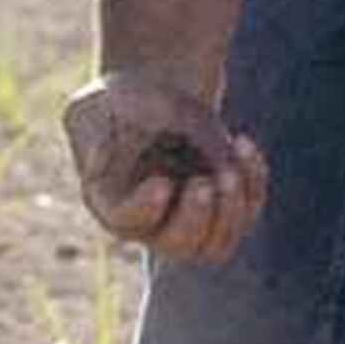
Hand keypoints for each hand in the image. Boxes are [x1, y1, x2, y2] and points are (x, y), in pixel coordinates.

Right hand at [61, 71, 266, 263]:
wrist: (156, 98)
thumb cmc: (118, 103)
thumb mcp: (93, 108)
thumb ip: (92, 132)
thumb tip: (98, 157)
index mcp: (110, 204)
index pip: (126, 221)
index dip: (145, 209)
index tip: (162, 182)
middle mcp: (150, 225)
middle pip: (177, 246)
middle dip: (196, 218)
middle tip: (206, 181)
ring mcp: (190, 222)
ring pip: (217, 244)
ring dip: (233, 208)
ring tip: (234, 155)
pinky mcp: (222, 209)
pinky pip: (245, 214)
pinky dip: (252, 183)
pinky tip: (243, 143)